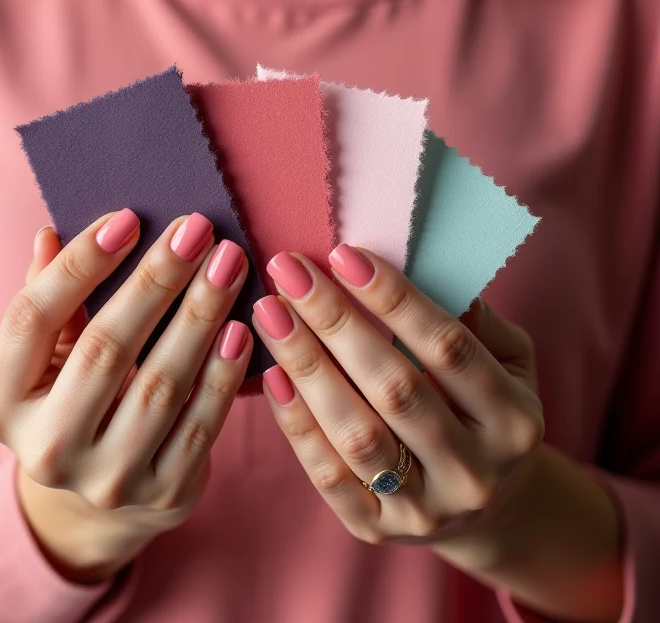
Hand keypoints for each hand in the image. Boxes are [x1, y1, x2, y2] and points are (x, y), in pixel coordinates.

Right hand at [0, 210, 252, 581]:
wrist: (104, 498)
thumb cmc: (76, 403)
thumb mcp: (48, 360)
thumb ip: (49, 302)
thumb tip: (50, 235)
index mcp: (2, 405)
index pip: (31, 320)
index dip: (78, 264)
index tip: (127, 218)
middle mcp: (47, 450)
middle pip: (104, 349)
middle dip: (156, 281)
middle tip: (196, 230)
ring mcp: (108, 480)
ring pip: (161, 385)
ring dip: (201, 315)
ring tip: (229, 263)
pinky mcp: (164, 493)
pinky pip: (202, 423)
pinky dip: (223, 372)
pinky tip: (241, 326)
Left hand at [254, 245, 543, 545]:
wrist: (489, 508)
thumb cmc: (487, 413)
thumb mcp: (510, 366)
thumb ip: (477, 325)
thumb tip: (424, 270)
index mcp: (514, 421)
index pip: (448, 348)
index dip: (393, 299)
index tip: (343, 255)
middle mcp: (474, 472)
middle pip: (394, 386)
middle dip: (335, 321)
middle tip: (291, 271)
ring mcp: (425, 509)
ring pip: (355, 432)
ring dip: (306, 365)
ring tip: (270, 312)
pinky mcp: (376, 529)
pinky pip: (328, 475)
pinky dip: (296, 422)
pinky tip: (272, 373)